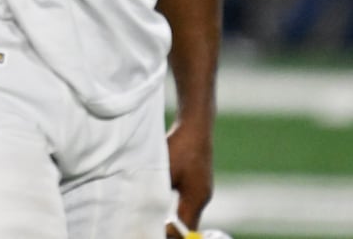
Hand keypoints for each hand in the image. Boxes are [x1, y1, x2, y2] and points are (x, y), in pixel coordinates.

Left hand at [166, 119, 213, 233]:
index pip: (184, 230)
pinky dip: (179, 207)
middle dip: (173, 230)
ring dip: (176, 219)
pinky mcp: (201, 181)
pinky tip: (167, 203)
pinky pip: (190, 202)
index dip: (171, 235)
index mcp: (195, 199)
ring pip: (189, 214)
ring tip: (159, 219)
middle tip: (156, 227)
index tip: (155, 231)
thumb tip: (149, 212)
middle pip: (189, 225)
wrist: (195, 124)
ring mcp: (203, 189)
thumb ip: (160, 195)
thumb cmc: (179, 146)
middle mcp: (203, 197)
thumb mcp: (165, 171)